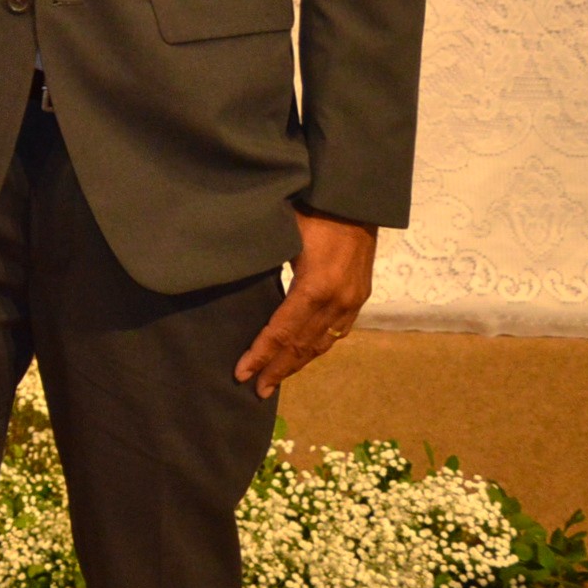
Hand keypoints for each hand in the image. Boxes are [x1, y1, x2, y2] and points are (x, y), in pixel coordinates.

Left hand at [235, 208, 377, 398]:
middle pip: (303, 345)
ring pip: (322, 342)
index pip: (282, 331)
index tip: (241, 373)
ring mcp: (352, 300)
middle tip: (255, 390)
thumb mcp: (281, 232)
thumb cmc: (312, 208)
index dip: (261, 354)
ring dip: (298, 363)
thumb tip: (228, 277)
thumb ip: (260, 261)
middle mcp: (338, 301)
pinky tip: (304, 354)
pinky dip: (317, 347)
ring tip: (275, 379)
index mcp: (315, 287)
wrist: (355, 197)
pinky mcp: (360, 295)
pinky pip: (337, 331)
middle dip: (277, 369)